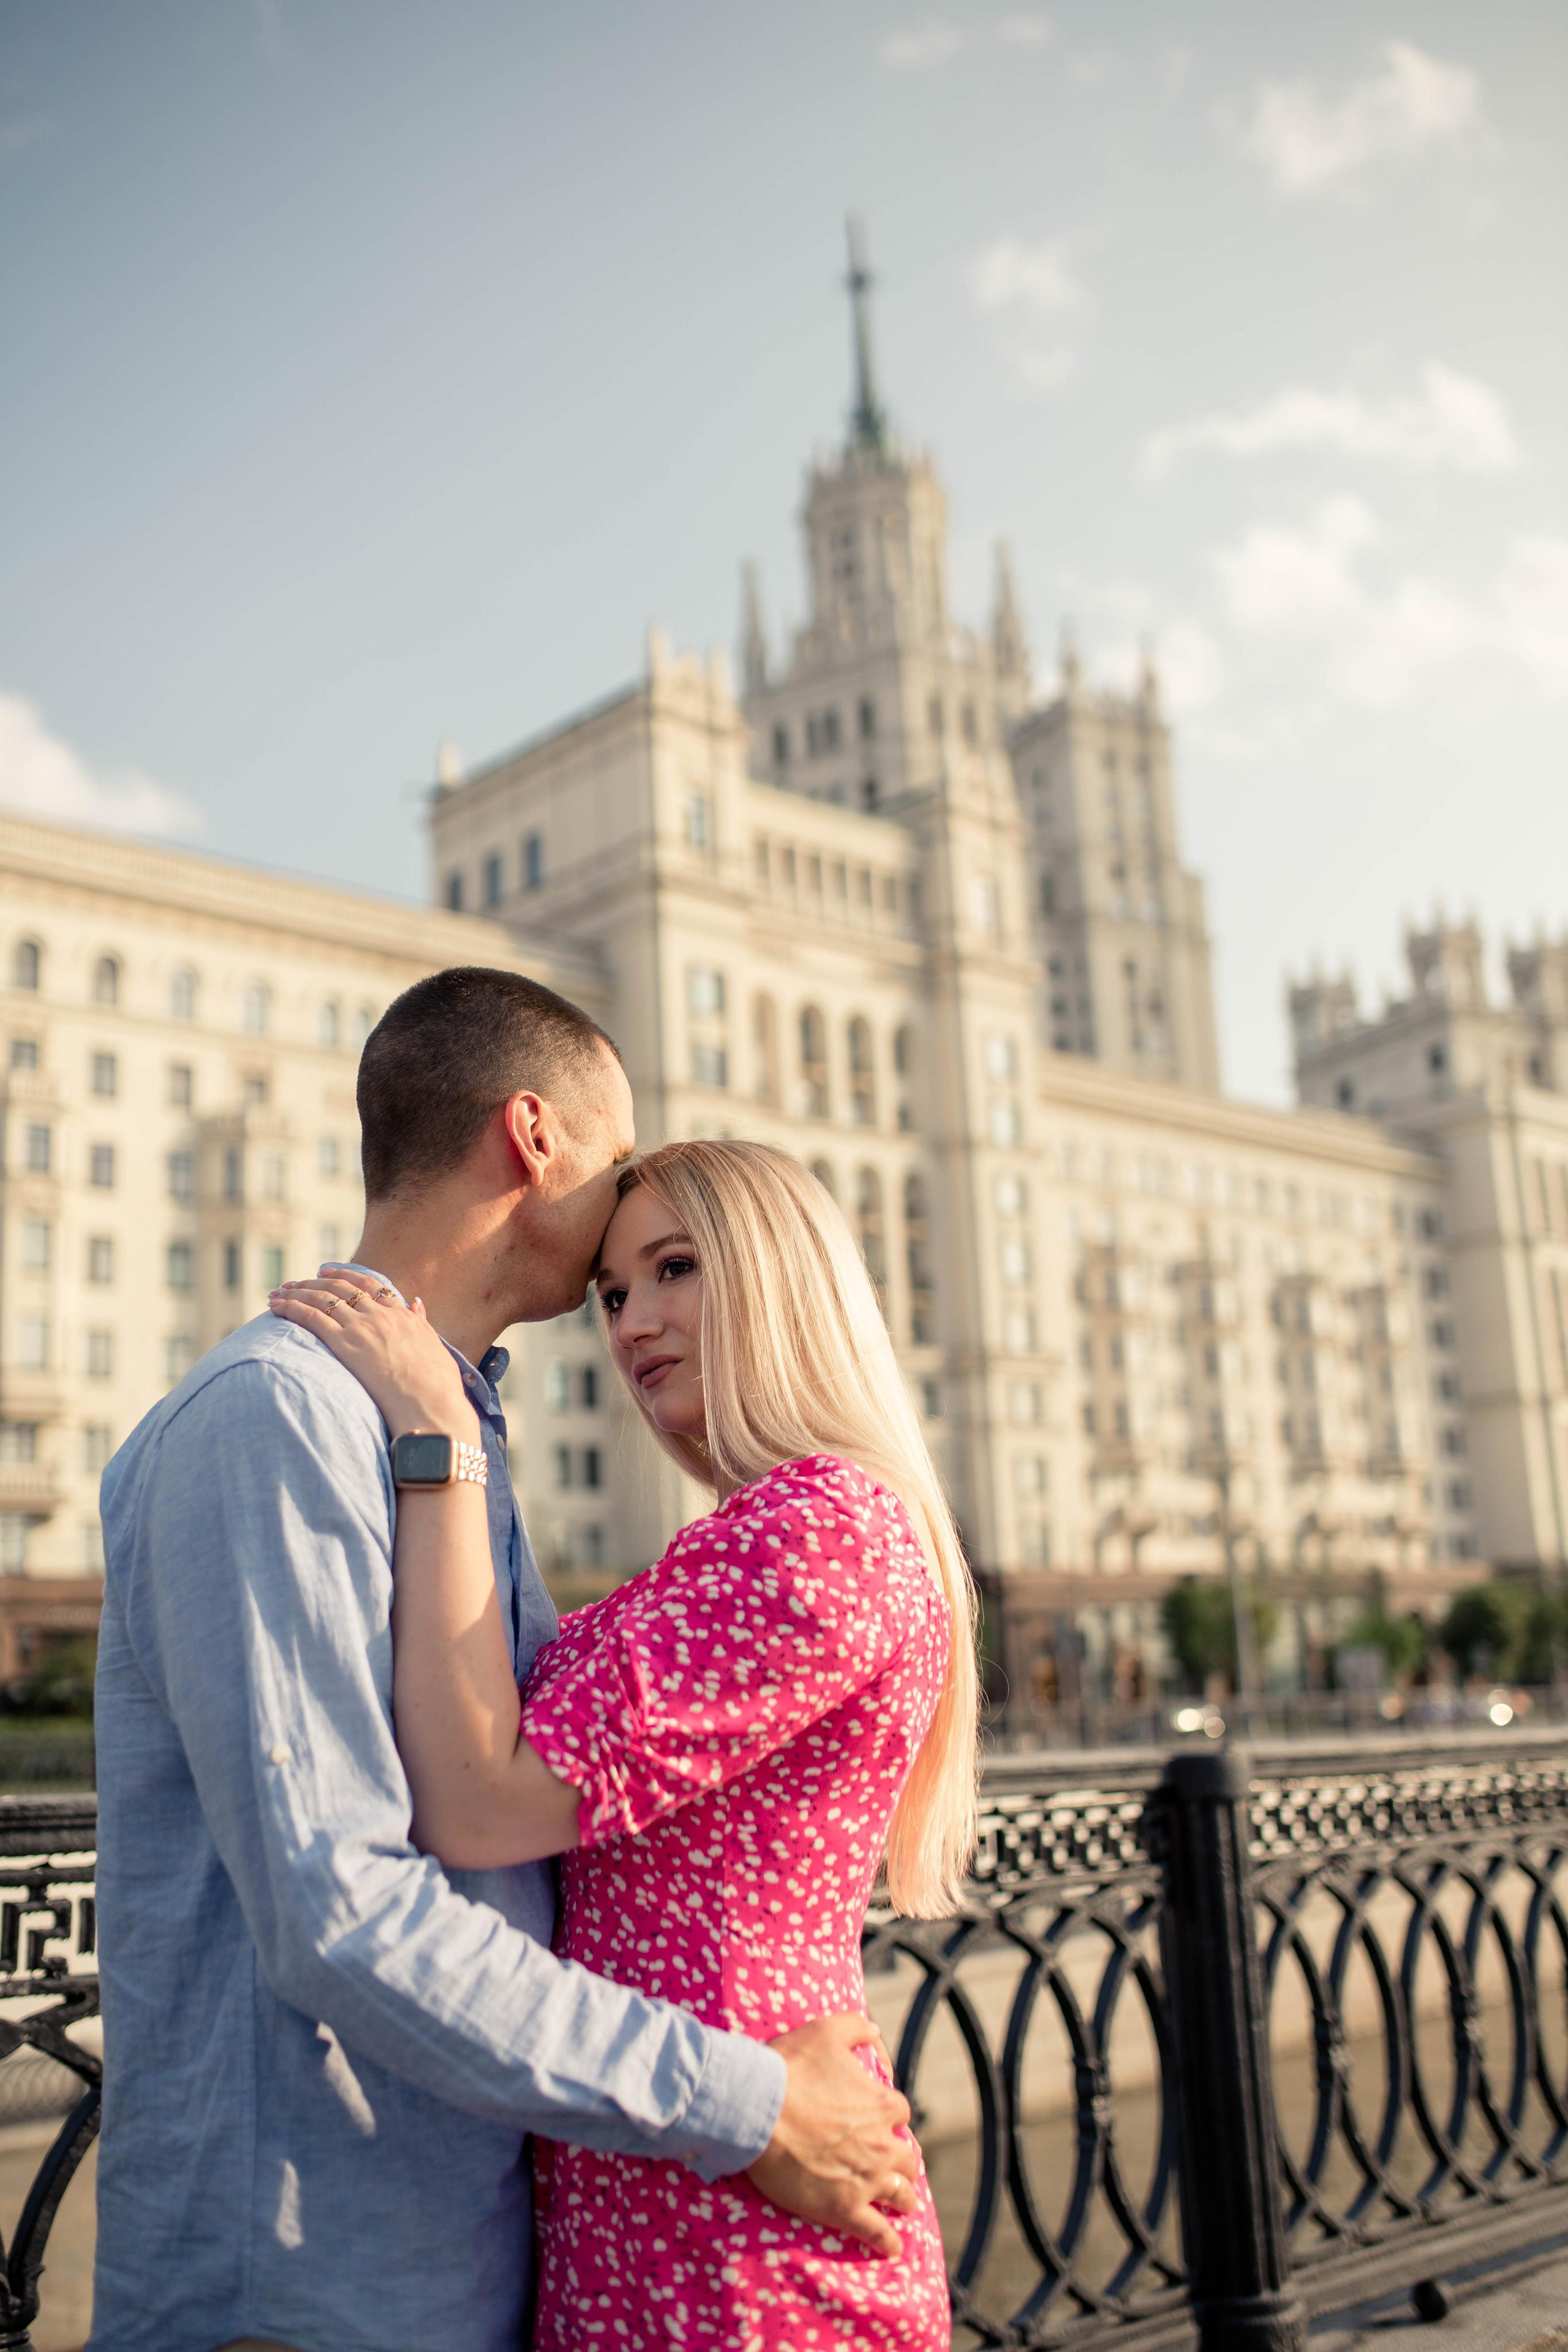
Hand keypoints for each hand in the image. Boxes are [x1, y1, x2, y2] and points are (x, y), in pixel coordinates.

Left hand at [269, 1273, 478, 1443]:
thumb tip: (417, 1303)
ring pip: (322, 1298)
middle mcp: (381, 1316)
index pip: (369, 1284)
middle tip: (293, 1282)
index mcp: (403, 1316)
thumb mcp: (435, 1346)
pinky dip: (291, 1308)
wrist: (431, 1408)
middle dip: (313, 1281)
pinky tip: (276, 1307)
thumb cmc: (438, 1388)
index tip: (326, 1271)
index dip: (344, 1275)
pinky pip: (311, 1318)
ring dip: (296, 1292)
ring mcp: (363, 1328)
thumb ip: (422, 1322)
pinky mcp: (346, 1345)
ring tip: (277, 1293)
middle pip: (340, 1288)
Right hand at [746, 2014, 918, 2258]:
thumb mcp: (826, 2031)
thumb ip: (856, 2027)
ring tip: (899, 2203)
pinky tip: (892, 2247)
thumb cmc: (788, 2068)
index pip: (900, 2112)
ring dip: (901, 2197)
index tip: (880, 2122)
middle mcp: (882, 2144)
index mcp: (882, 2104)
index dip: (890, 2117)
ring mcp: (866, 2180)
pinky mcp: (844, 2209)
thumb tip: (875, 2030)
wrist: (756, 2109)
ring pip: (900, 2195)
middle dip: (901, 2161)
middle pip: (907, 2158)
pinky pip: (877, 2233)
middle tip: (892, 2166)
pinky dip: (888, 2242)